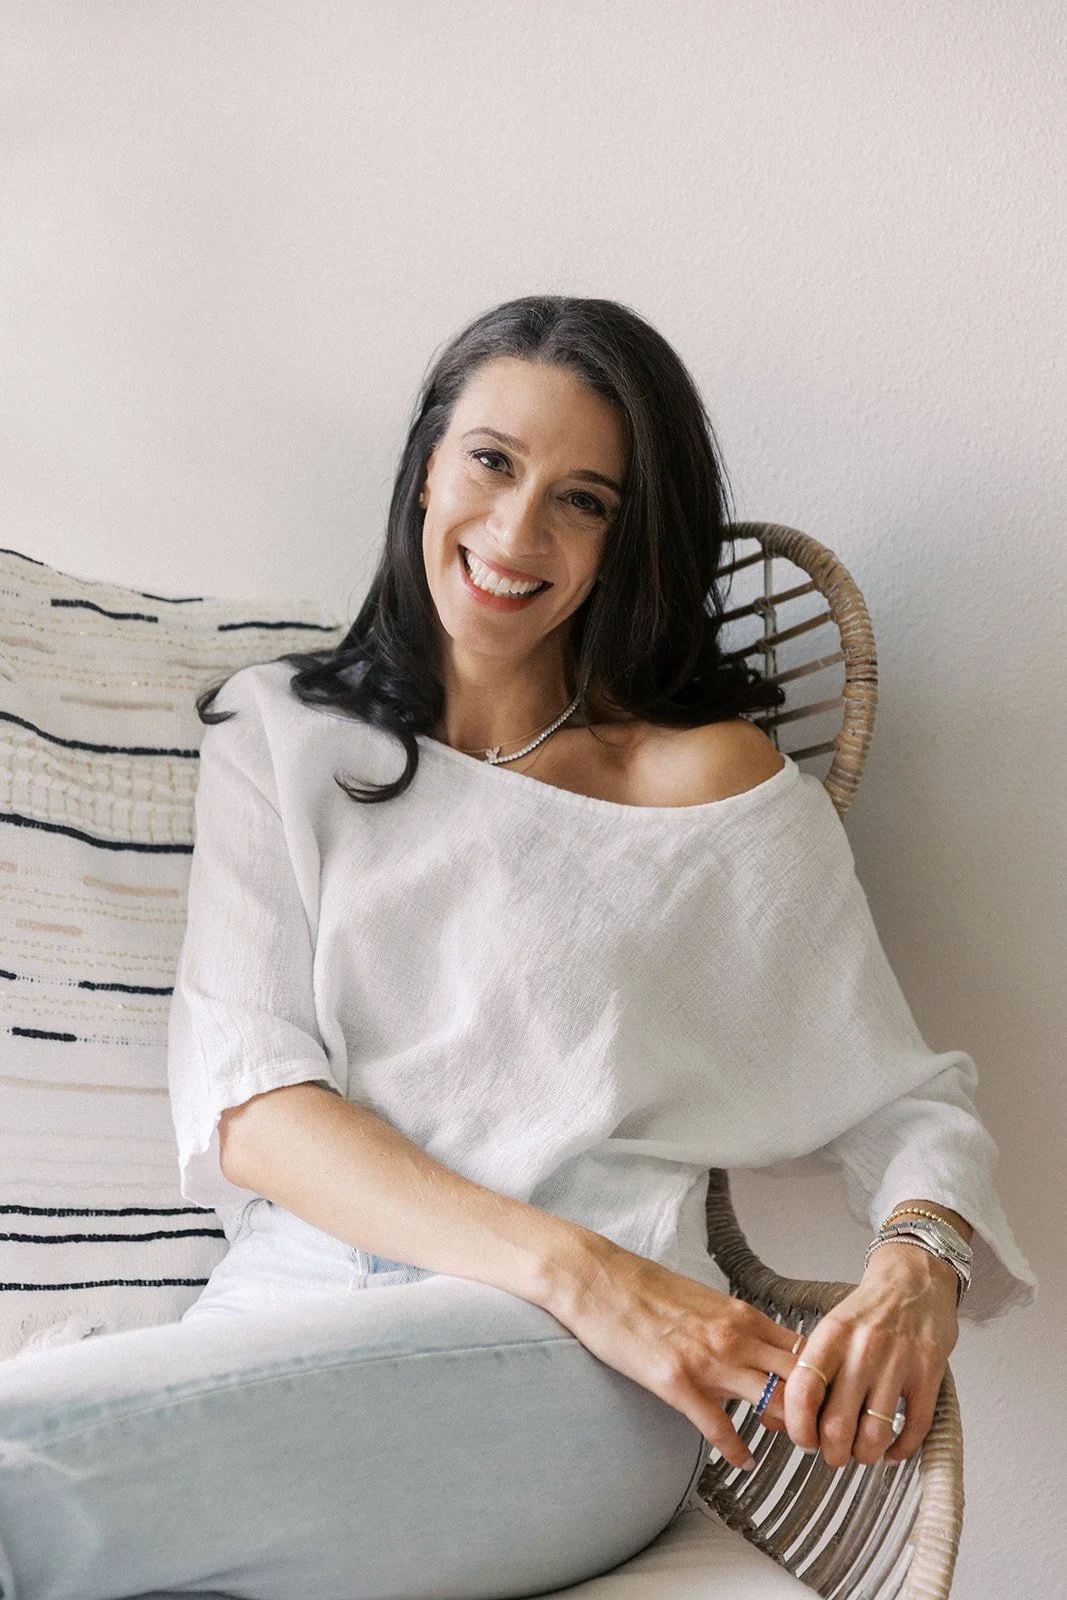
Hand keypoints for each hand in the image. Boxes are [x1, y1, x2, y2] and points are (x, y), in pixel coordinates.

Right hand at [549, 1235, 801, 1469]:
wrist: (598, 1279)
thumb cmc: (646, 1288)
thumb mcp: (704, 1301)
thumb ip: (735, 1330)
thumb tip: (755, 1358)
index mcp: (742, 1315)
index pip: (805, 1350)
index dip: (825, 1378)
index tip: (832, 1400)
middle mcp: (734, 1336)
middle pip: (801, 1378)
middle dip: (820, 1407)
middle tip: (826, 1432)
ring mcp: (707, 1360)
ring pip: (771, 1401)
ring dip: (789, 1430)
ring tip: (797, 1449)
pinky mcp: (676, 1382)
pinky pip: (719, 1426)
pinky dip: (737, 1449)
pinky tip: (744, 1461)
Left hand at [784, 1242, 959, 1466]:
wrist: (914, 1281)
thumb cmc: (867, 1313)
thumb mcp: (830, 1330)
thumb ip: (808, 1372)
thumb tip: (776, 1417)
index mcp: (831, 1336)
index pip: (803, 1392)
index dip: (799, 1428)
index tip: (803, 1440)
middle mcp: (863, 1349)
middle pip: (838, 1424)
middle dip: (832, 1453)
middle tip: (832, 1454)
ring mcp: (898, 1362)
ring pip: (875, 1433)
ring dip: (864, 1455)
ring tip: (860, 1453)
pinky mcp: (929, 1373)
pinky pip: (914, 1429)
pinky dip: (900, 1450)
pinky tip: (891, 1449)